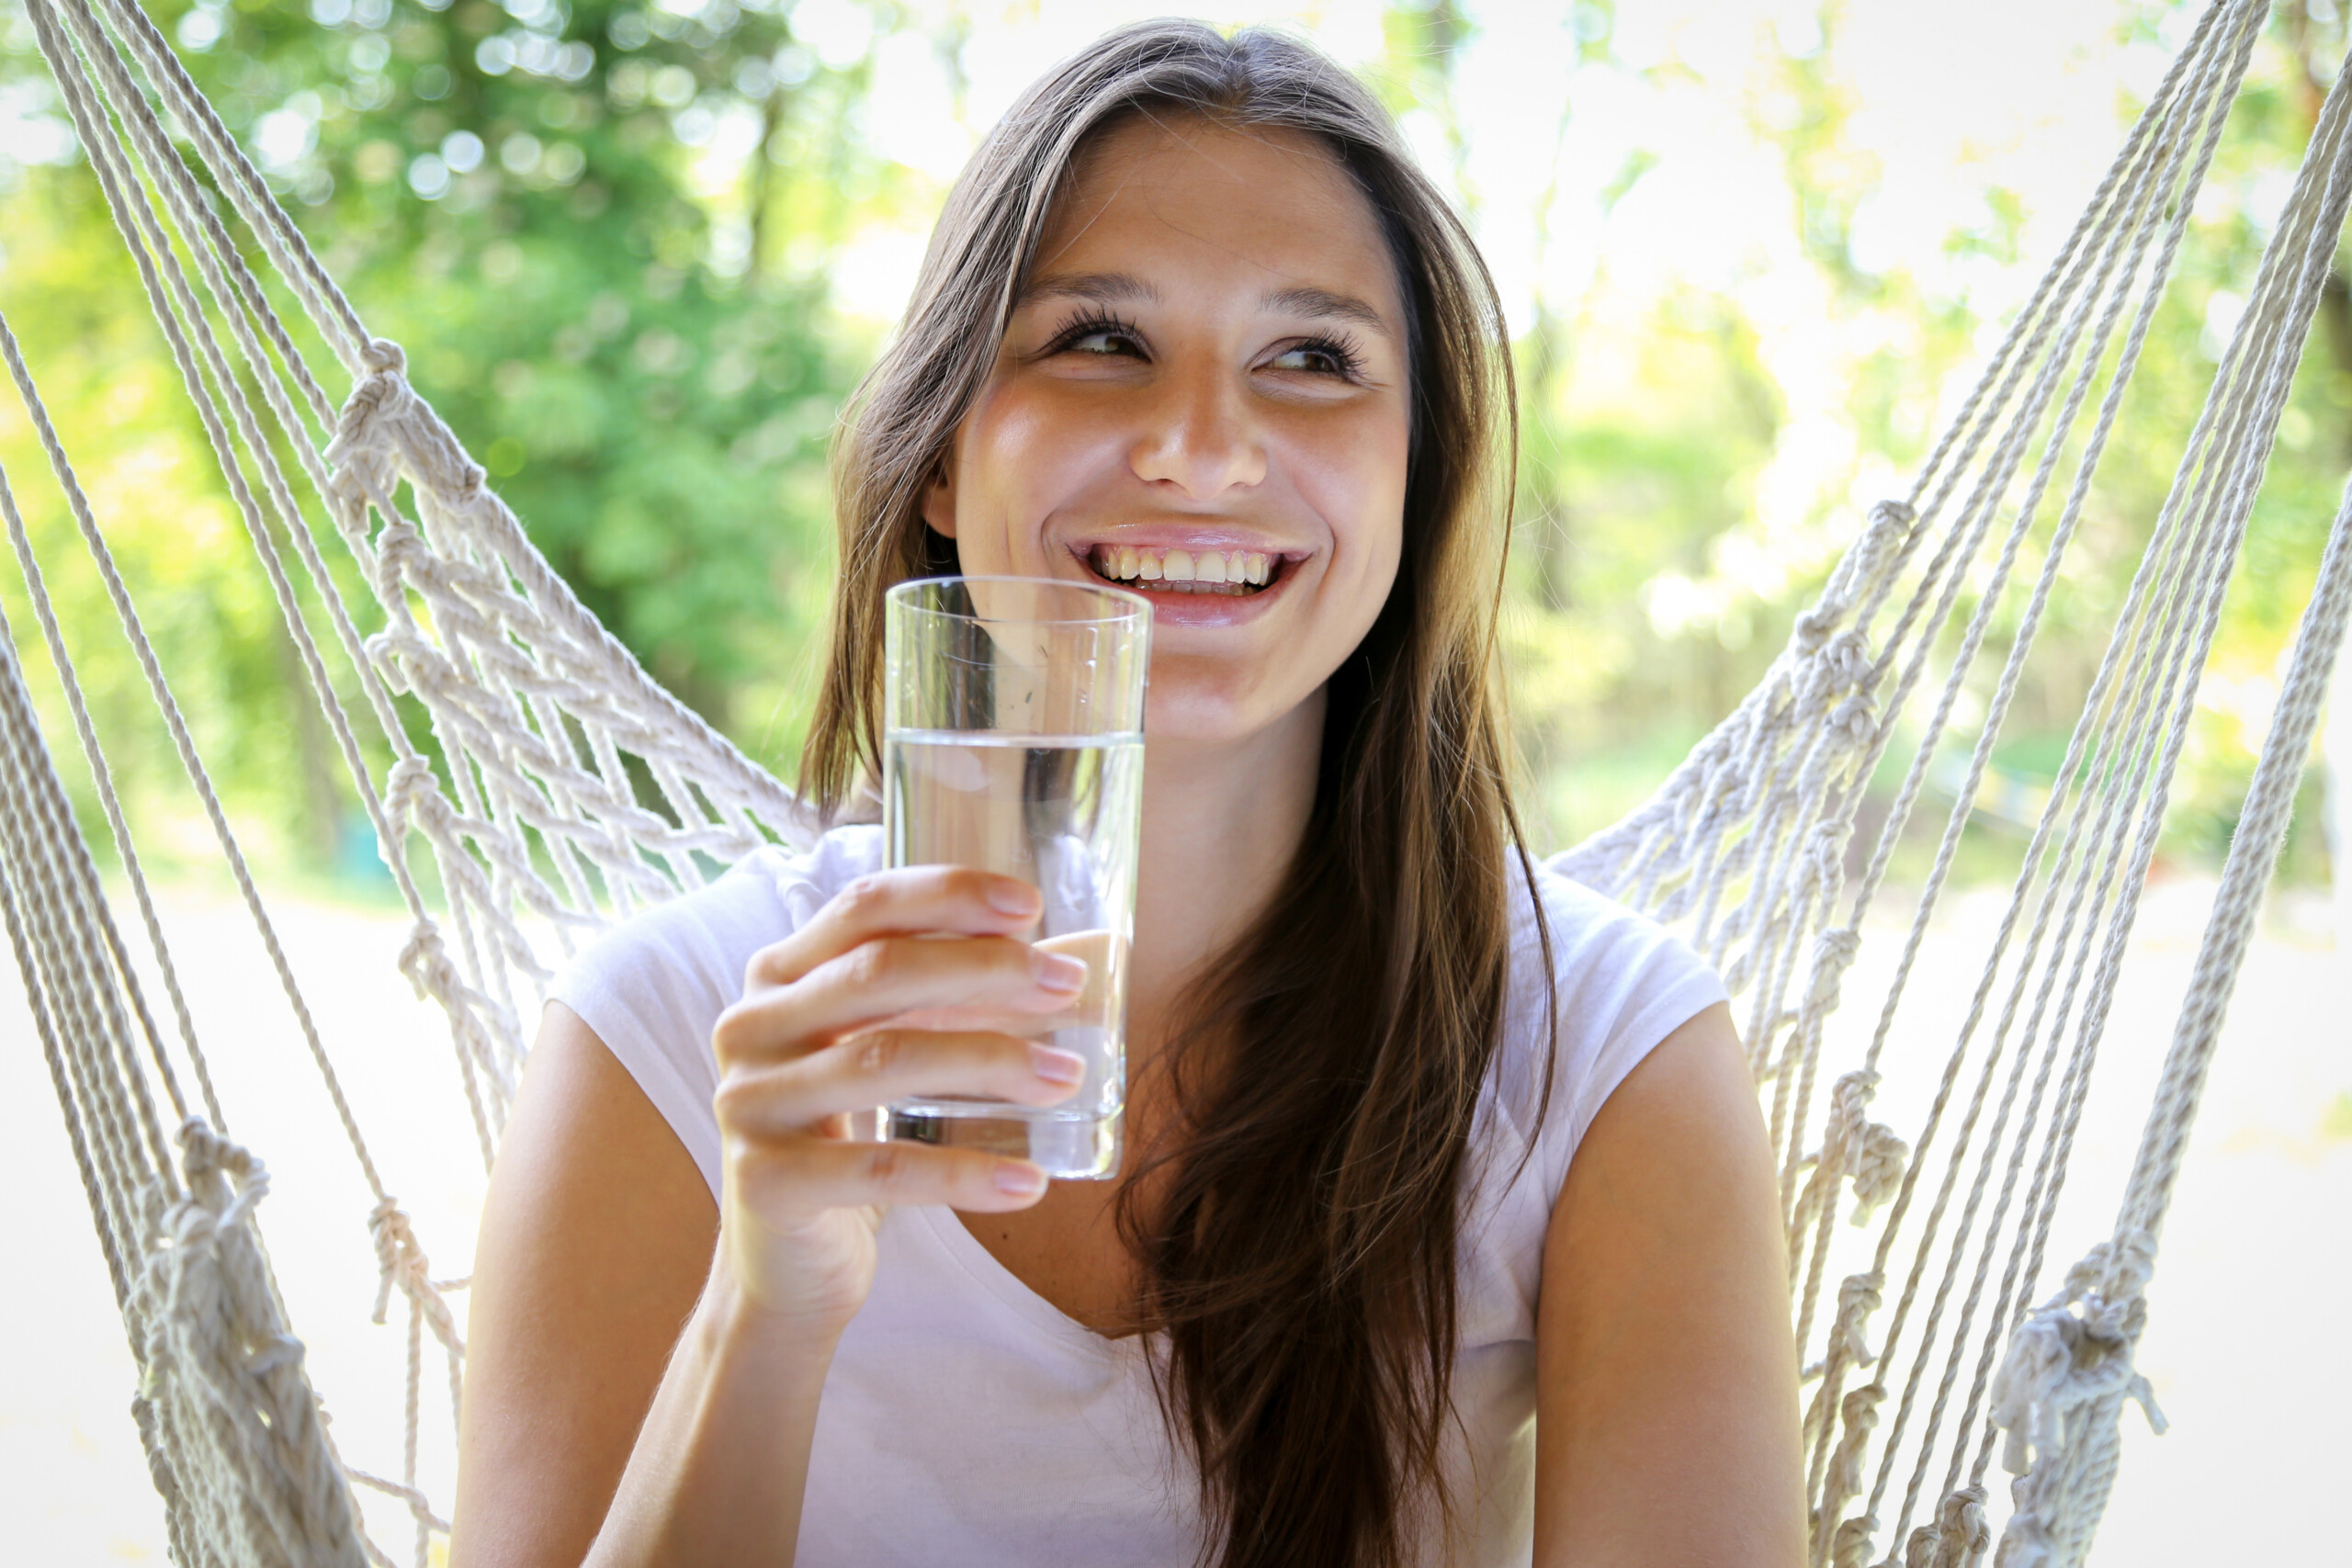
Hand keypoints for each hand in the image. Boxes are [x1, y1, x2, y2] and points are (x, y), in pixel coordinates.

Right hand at [708, 866, 1087, 1339]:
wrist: (787, 1269)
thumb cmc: (853, 1140)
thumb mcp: (893, 1054)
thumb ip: (959, 1003)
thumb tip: (1081, 960)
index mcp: (780, 977)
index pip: (863, 907)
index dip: (945, 895)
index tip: (1028, 905)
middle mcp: (752, 1026)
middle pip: (876, 972)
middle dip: (983, 970)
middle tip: (1067, 988)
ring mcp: (750, 1104)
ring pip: (883, 1061)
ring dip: (989, 1060)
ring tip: (1065, 1077)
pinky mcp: (767, 1183)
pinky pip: (880, 1168)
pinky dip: (963, 1173)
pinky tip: (1029, 1182)